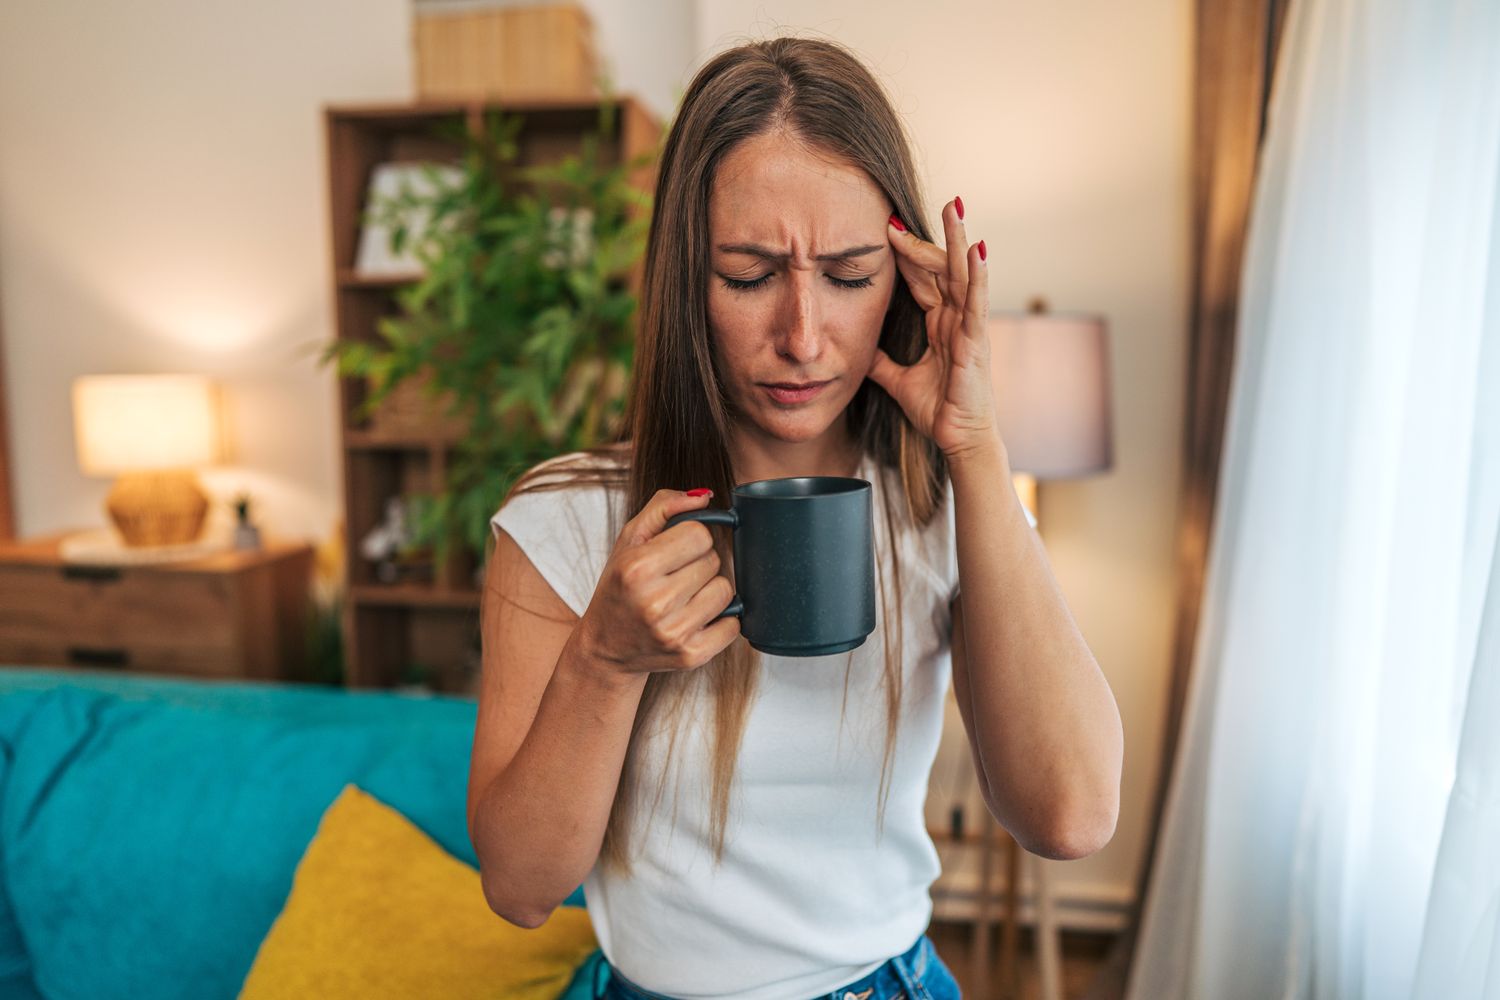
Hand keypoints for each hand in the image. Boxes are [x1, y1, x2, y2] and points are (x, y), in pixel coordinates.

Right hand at [576, 488, 740, 677]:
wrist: (606, 648)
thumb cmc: (620, 588)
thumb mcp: (629, 541)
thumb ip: (663, 507)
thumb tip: (704, 497)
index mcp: (637, 569)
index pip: (699, 534)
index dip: (691, 538)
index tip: (676, 550)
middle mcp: (655, 602)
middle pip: (714, 561)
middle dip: (698, 564)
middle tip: (674, 577)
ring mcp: (674, 632)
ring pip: (726, 591)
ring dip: (710, 590)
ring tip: (684, 598)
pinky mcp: (691, 656)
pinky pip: (733, 625)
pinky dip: (722, 619)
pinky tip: (696, 618)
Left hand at [867, 198, 998, 462]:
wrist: (958, 440)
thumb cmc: (939, 410)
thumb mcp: (898, 380)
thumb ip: (881, 362)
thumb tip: (857, 352)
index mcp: (941, 324)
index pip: (922, 279)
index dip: (905, 254)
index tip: (884, 228)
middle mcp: (957, 319)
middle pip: (941, 267)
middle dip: (927, 235)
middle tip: (905, 208)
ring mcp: (970, 327)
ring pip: (963, 274)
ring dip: (958, 239)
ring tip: (955, 206)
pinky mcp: (977, 341)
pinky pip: (977, 302)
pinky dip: (977, 275)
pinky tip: (976, 250)